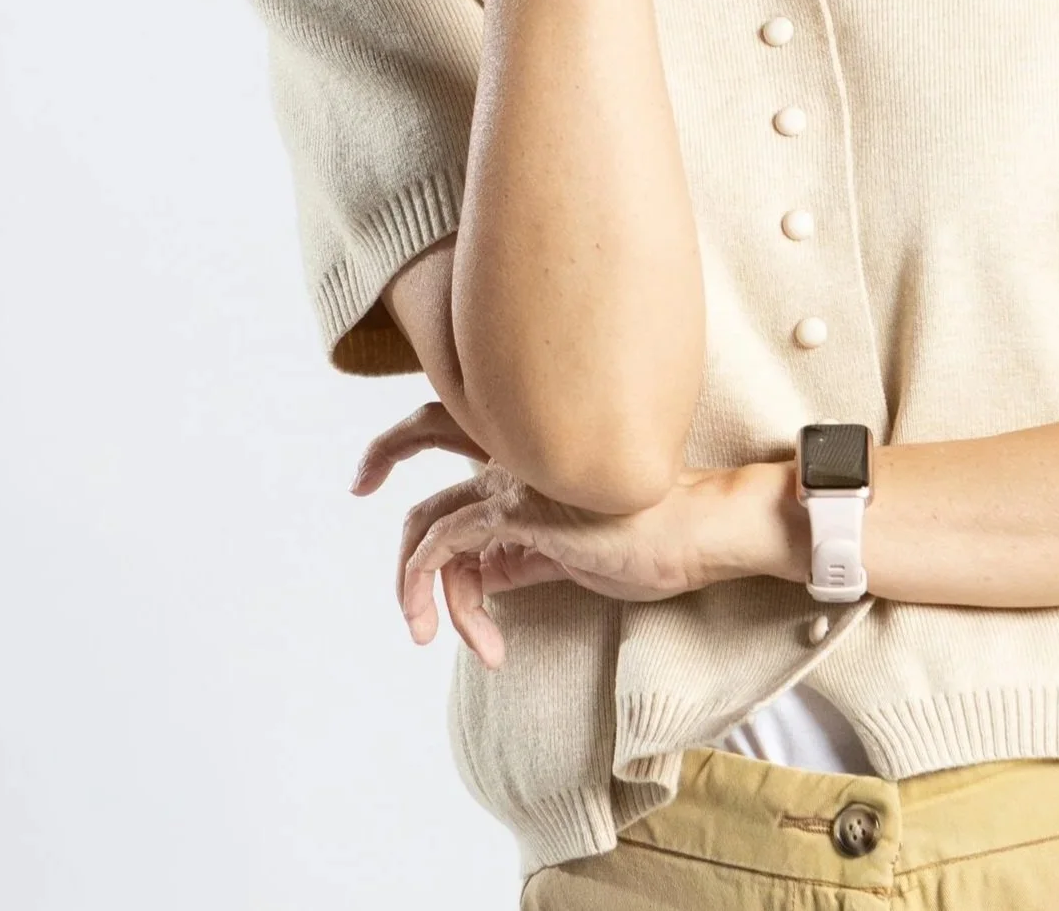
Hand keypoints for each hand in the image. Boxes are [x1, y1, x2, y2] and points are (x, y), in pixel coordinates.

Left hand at [351, 405, 800, 666]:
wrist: (698, 532)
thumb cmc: (649, 541)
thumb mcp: (571, 551)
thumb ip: (522, 553)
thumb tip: (482, 576)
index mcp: (531, 445)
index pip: (453, 415)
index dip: (405, 435)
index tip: (372, 473)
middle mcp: (516, 448)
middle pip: (420, 430)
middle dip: (381, 453)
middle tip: (361, 487)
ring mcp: (515, 476)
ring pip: (429, 521)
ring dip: (418, 590)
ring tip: (443, 640)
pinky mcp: (520, 511)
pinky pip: (448, 551)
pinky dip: (443, 599)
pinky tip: (482, 642)